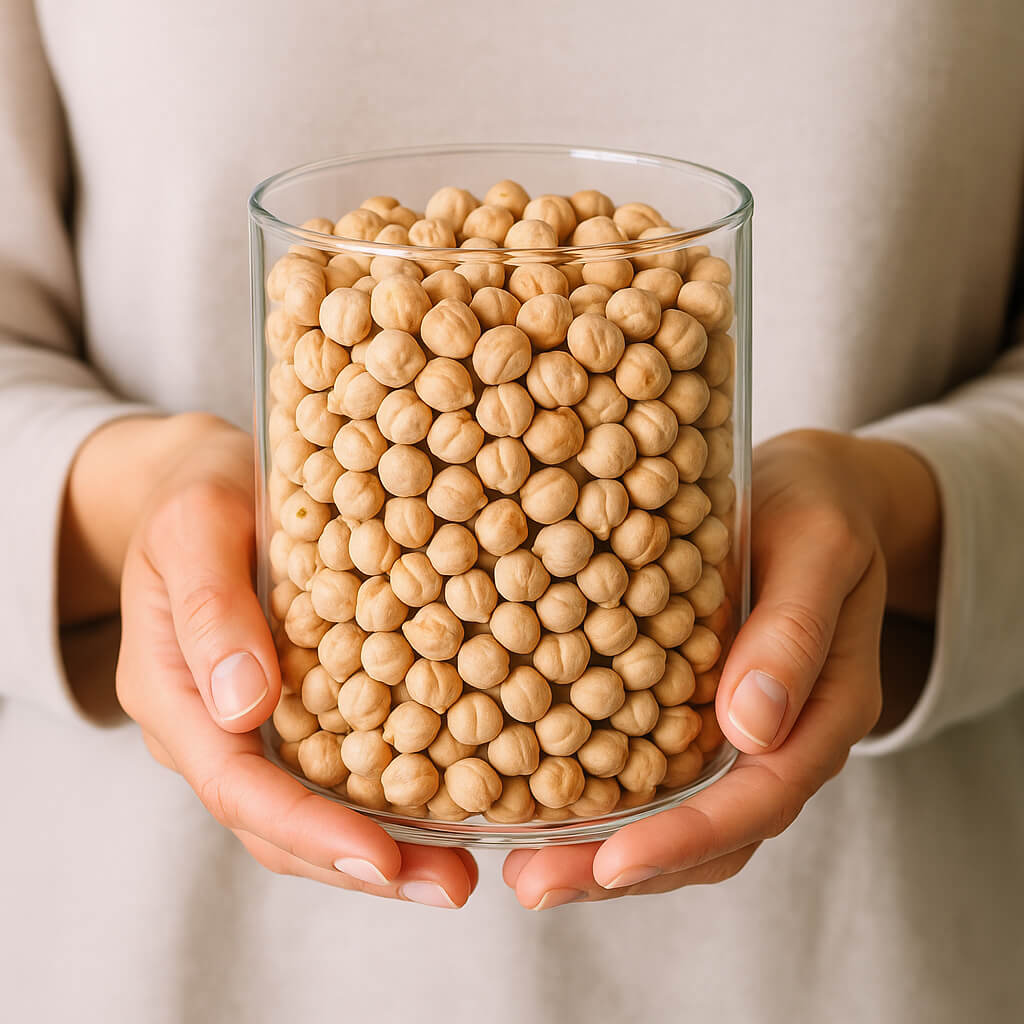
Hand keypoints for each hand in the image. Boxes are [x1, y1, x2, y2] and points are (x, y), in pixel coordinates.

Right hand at [113, 414, 475, 907]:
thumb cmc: (191, 497)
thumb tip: (244, 707)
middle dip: (362, 864)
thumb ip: (210, 610)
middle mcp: (214, 726)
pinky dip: (388, 793)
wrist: (199, 484)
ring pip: (312, 806)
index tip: (382, 858)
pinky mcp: (298, 702)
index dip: (309, 829)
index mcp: (175, 694)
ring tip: (461, 870)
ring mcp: (255, 722)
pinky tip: (450, 799)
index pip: (238, 786)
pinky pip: (339, 763)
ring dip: (384, 846)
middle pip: (278, 823)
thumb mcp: (192, 529)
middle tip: (451, 886)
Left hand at [503, 429, 939, 909]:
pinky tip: (539, 798)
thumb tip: (748, 728)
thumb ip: (794, 632)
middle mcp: (779, 737)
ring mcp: (735, 729)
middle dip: (622, 868)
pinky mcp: (693, 705)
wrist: (813, 492)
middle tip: (534, 884)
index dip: (688, 838)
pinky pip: (653, 768)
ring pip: (677, 815)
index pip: (759, 797)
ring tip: (523, 868)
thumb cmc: (819, 509)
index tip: (613, 861)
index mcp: (824, 709)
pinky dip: (603, 796)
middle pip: (711, 833)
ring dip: (602, 851)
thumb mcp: (819, 547)